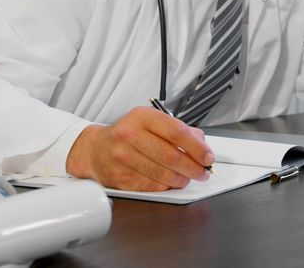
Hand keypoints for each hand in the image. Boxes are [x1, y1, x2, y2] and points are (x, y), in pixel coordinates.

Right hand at [65, 107, 213, 190]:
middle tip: (203, 171)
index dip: (197, 147)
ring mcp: (123, 157)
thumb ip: (178, 130)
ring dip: (182, 179)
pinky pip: (152, 186)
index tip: (208, 156)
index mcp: (142, 117)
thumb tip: (202, 144)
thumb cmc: (128, 134)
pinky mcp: (120, 177)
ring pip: (163, 174)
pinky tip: (170, 182)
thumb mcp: (151, 122)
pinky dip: (166, 186)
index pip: (176, 131)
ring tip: (188, 178)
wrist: (95, 149)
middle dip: (193, 167)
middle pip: (171, 156)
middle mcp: (130, 135)